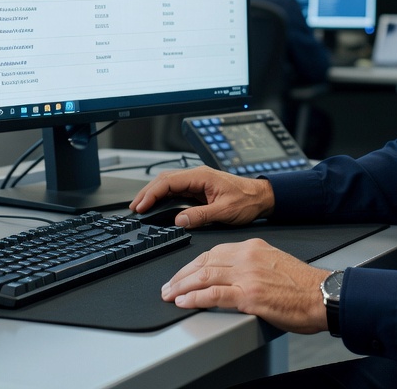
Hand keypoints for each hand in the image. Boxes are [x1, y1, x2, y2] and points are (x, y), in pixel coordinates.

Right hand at [130, 166, 273, 228]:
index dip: (152, 193)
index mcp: (201, 176)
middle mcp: (197, 176)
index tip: (141, 206)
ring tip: (140, 207)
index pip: (169, 182)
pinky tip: (156, 205)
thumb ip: (201, 216)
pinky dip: (163, 197)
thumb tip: (180, 220)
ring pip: (168, 184)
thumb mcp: (225, 211)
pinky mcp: (199, 189)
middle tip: (134, 208)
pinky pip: (176, 191)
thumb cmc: (248, 200)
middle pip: (164, 180)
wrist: (262, 197)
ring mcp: (197, 182)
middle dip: (147, 193)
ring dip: (153, 194)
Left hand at [161, 238, 330, 333]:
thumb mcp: (275, 263)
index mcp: (254, 247)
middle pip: (204, 262)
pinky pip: (213, 295)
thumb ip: (253, 265)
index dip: (193, 264)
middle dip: (182, 275)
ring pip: (204, 276)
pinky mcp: (249, 295)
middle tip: (169, 285)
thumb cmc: (304, 286)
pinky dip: (195, 298)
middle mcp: (248, 257)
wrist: (323, 295)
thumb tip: (233, 277)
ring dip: (182, 286)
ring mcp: (247, 275)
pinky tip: (184, 302)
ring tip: (170, 294)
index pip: (214, 252)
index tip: (183, 273)